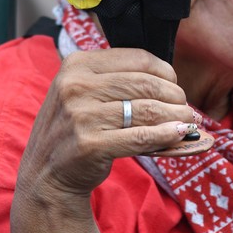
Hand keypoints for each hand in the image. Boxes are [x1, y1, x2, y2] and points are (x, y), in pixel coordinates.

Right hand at [12, 48, 197, 232]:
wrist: (45, 174)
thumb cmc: (75, 128)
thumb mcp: (82, 91)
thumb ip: (116, 79)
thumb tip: (169, 78)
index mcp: (77, 64)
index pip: (136, 58)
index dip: (164, 70)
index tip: (174, 83)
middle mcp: (75, 86)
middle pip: (145, 84)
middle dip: (174, 95)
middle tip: (185, 106)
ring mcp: (80, 116)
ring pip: (147, 110)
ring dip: (175, 115)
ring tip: (187, 120)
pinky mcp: (90, 145)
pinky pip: (141, 136)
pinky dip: (166, 135)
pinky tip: (178, 134)